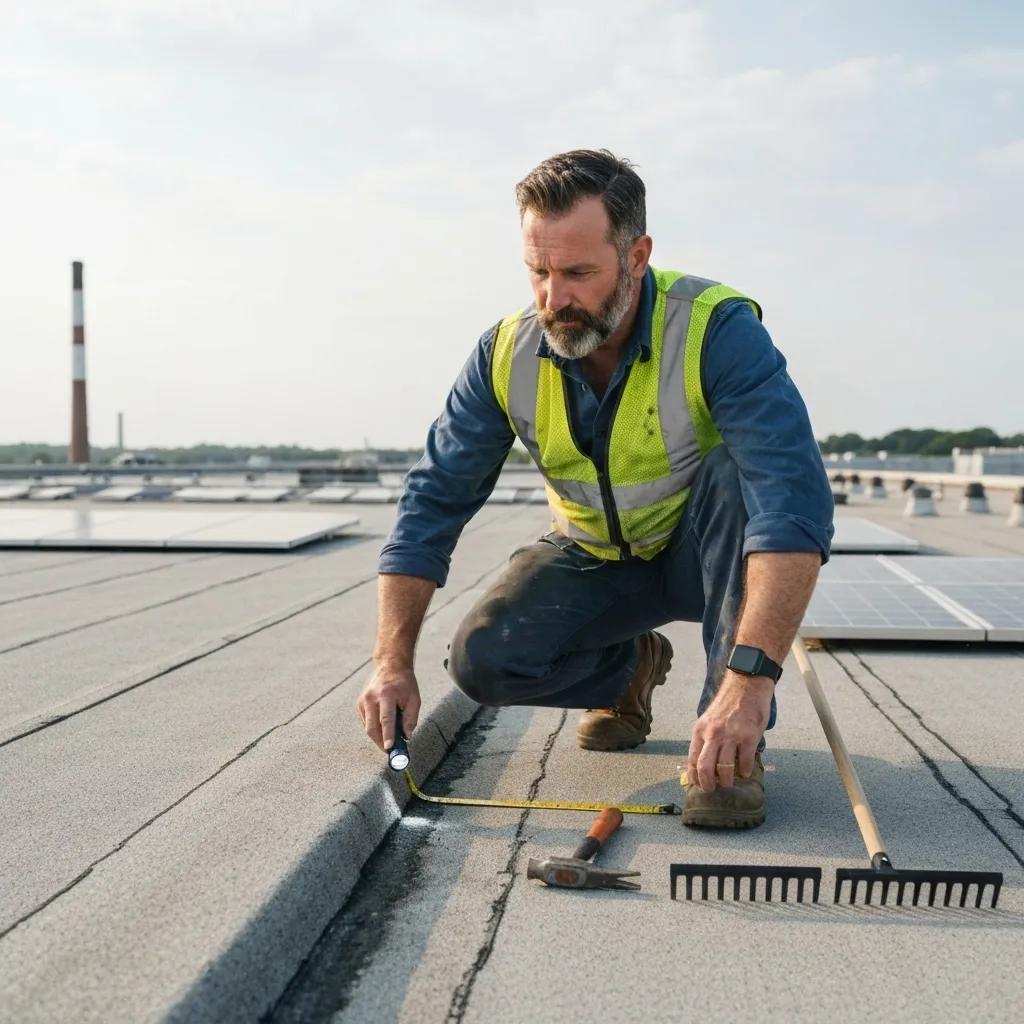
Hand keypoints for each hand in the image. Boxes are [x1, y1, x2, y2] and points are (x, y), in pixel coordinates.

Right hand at [356, 663, 420, 752]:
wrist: (390, 666)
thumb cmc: (404, 683)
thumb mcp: (414, 698)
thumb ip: (411, 718)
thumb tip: (406, 736)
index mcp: (386, 694)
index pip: (386, 719)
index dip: (387, 735)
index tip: (389, 748)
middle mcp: (371, 698)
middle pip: (372, 727)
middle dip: (380, 742)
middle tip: (390, 751)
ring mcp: (363, 700)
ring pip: (367, 727)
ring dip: (377, 736)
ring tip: (389, 739)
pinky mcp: (359, 704)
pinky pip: (366, 722)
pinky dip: (374, 728)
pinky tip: (383, 726)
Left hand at [687, 671, 772, 791]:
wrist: (746, 685)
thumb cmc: (728, 704)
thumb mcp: (709, 719)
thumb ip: (706, 738)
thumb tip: (702, 761)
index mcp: (700, 730)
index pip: (692, 759)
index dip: (694, 777)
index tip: (698, 786)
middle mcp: (713, 734)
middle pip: (704, 768)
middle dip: (708, 784)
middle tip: (713, 790)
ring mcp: (731, 736)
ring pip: (724, 768)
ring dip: (727, 781)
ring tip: (729, 783)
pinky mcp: (748, 737)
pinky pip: (744, 762)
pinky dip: (744, 771)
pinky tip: (745, 772)